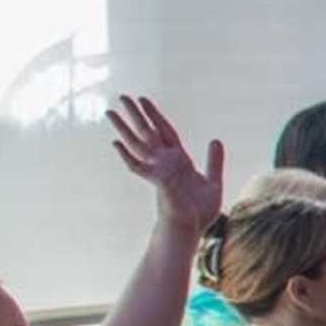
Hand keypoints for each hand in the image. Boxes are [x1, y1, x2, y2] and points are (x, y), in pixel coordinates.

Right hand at [107, 95, 224, 237]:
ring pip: (138, 145)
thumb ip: (214, 161)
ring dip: (125, 128)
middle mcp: (165, 162)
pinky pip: (139, 168)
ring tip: (110, 113)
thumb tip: (215, 140)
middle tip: (122, 96)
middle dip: (136, 114)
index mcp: (179, 160)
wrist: (192, 230)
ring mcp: (158, 171)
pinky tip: (116, 144)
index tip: (144, 100)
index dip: (155, 115)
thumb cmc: (200, 211)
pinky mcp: (156, 183)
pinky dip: (128, 155)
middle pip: (148, 132)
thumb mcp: (213, 181)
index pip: (165, 131)